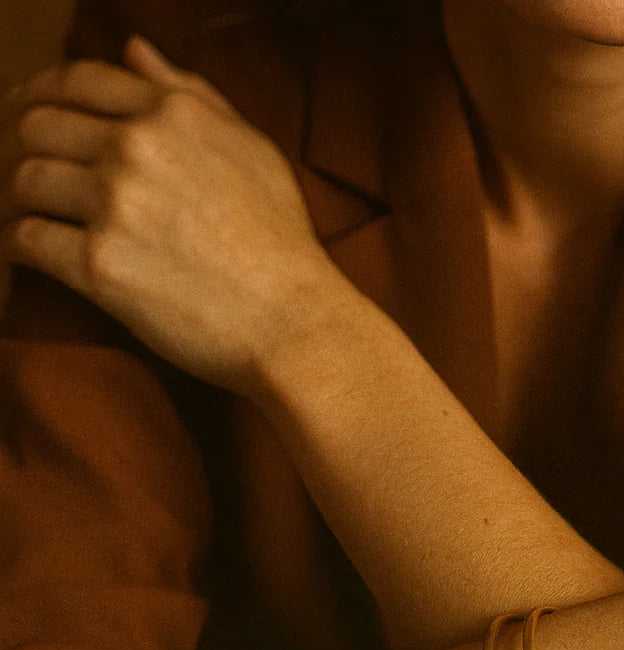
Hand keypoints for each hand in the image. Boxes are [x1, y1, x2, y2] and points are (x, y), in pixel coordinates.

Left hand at [0, 36, 352, 392]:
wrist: (293, 320)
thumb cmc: (282, 241)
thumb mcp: (254, 150)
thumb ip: (194, 95)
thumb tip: (135, 51)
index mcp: (174, 115)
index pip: (80, 81)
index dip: (46, 93)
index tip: (34, 111)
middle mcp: (137, 149)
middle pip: (40, 127)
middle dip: (33, 149)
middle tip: (41, 177)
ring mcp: (114, 207)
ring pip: (28, 181)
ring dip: (30, 200)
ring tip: (44, 218)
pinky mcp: (98, 266)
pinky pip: (29, 240)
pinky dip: (25, 246)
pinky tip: (37, 254)